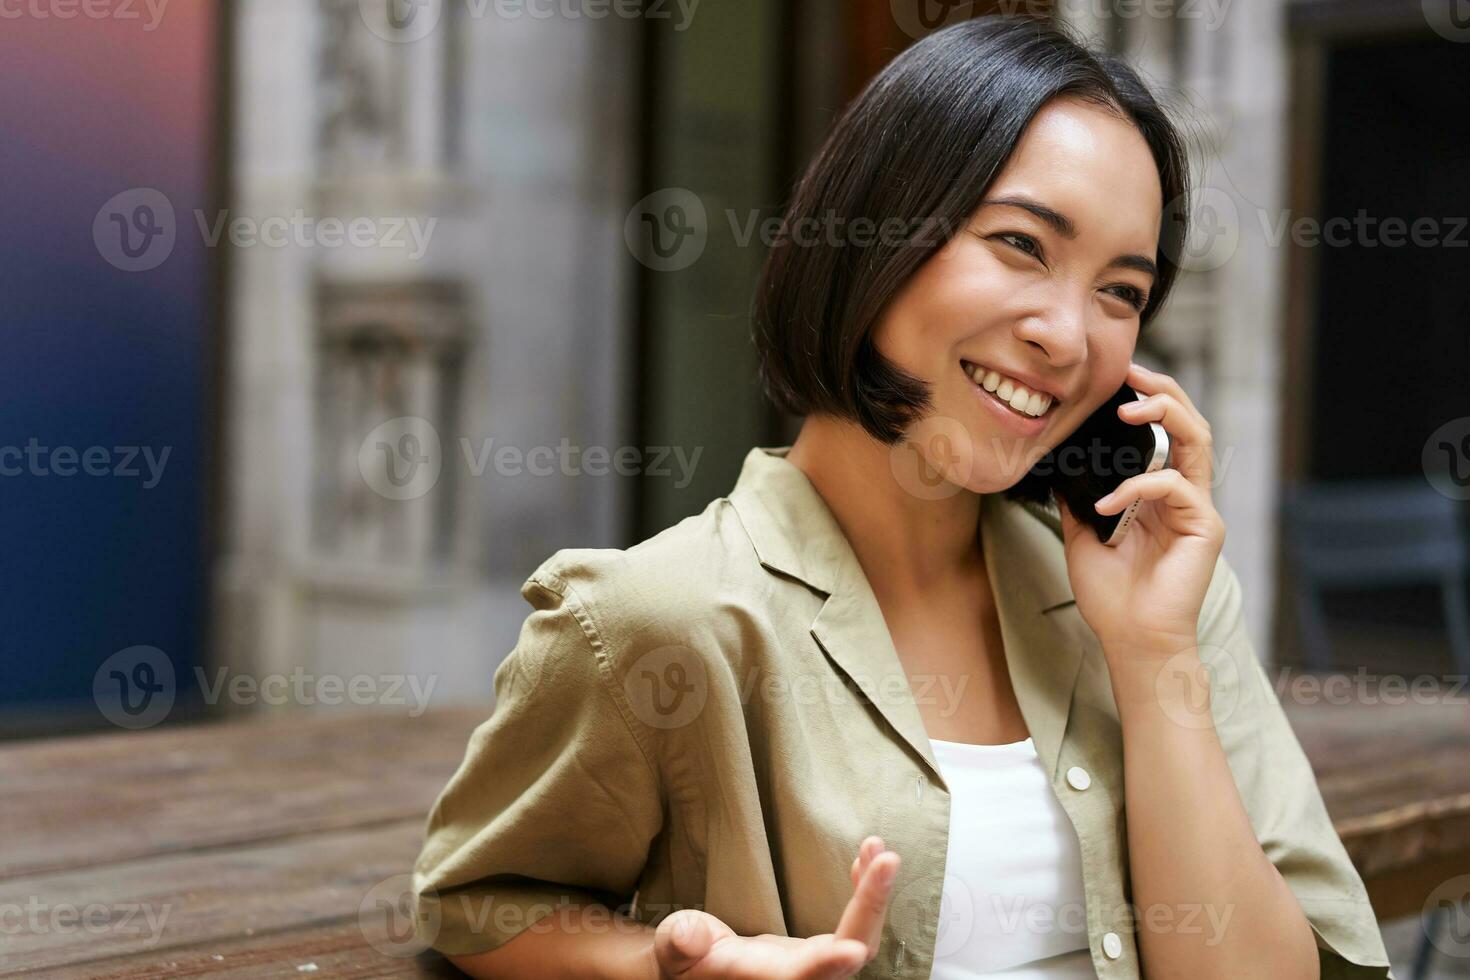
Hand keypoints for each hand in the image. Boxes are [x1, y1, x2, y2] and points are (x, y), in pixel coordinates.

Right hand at [652, 836, 899, 978]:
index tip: (851, 950)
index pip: (801, 978)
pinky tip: (867, 861)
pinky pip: (856, 927)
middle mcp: (799, 978)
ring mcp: (815, 966)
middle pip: (849, 952)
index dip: (826, 966)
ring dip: (875, 894)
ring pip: (861, 939)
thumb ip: (680, 942)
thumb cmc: (684, 957)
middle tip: (887, 859)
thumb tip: (686, 936)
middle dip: (871, 907)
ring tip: (879, 849)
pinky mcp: (820, 952)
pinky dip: (865, 893)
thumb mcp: (674, 946)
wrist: (699, 967)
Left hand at [1055, 362, 1224, 659]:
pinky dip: (1137, 487)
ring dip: (1165, 415)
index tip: (1117, 380)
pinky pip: (1174, 486)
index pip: (1164, 433)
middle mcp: (1184, 495)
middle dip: (1163, 391)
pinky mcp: (1205, 527)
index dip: (1147, 400)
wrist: (1131, 639)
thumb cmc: (1111, 595)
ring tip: (1129, 410)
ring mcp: (1198, 509)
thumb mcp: (1082, 535)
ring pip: (1198, 441)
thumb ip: (1078, 498)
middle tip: (1130, 372)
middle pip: (1190, 424)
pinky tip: (1107, 505)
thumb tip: (1058, 466)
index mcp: (1159, 494)